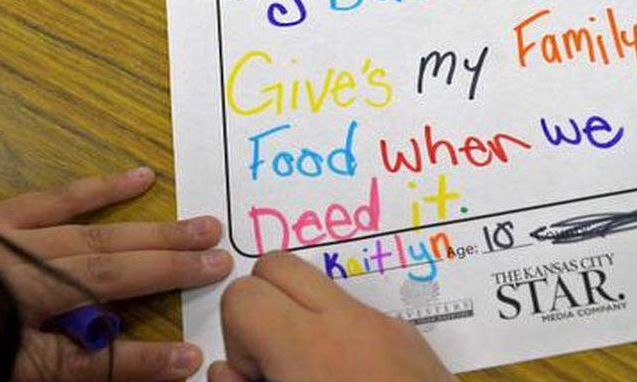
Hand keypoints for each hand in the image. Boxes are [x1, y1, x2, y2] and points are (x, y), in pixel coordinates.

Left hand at [0, 167, 233, 381]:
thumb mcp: (4, 367)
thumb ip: (74, 365)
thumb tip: (157, 358)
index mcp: (15, 315)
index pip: (95, 342)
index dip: (144, 353)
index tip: (194, 351)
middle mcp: (17, 270)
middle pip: (106, 269)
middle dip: (166, 266)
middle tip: (220, 257)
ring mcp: (1, 238)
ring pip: (88, 232)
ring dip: (147, 231)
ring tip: (198, 227)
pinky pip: (49, 199)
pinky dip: (95, 191)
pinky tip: (139, 177)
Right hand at [210, 251, 457, 381]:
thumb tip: (227, 370)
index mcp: (310, 349)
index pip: (242, 294)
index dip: (237, 337)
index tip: (258, 376)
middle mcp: (349, 322)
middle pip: (279, 265)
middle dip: (264, 307)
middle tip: (275, 364)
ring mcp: (385, 324)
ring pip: (319, 284)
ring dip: (300, 318)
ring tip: (311, 373)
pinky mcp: (410, 336)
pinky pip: (356, 311)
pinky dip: (337, 333)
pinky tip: (349, 381)